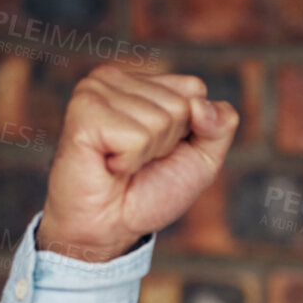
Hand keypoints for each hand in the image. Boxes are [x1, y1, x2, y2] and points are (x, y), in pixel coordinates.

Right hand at [35, 64, 238, 262]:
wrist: (111, 225)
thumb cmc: (150, 192)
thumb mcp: (201, 161)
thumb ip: (219, 128)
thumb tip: (202, 104)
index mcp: (142, 82)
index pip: (195, 90)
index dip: (191, 132)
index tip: (162, 151)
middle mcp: (116, 77)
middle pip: (180, 106)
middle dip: (167, 145)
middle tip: (139, 161)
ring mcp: (96, 89)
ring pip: (159, 120)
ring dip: (146, 155)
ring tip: (121, 163)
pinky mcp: (84, 109)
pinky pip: (136, 136)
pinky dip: (129, 161)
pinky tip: (108, 164)